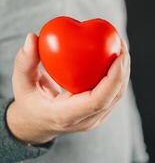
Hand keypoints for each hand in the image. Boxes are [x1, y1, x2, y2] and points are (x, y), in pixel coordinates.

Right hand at [6, 33, 129, 143]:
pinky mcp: (100, 113)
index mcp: (66, 116)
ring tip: (121, 46)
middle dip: (123, 68)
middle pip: (114, 96)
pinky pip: (115, 94)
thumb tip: (33, 38)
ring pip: (118, 95)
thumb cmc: (29, 102)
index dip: (113, 78)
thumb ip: (24, 62)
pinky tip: (116, 56)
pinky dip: (119, 74)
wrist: (37, 124)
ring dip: (124, 70)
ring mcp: (95, 119)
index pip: (98, 100)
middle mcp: (86, 121)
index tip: (119, 55)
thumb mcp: (21, 84)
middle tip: (121, 43)